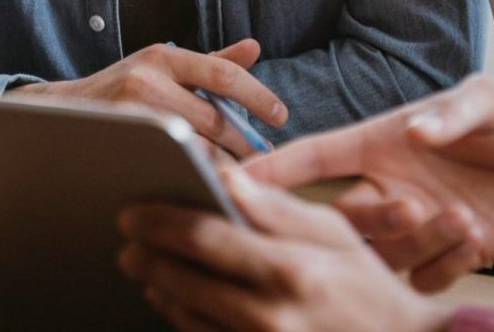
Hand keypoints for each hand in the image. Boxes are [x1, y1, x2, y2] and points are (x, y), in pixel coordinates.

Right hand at [11, 40, 288, 157]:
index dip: (258, 95)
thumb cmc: (121, 88)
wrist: (58, 111)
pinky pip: (168, 163)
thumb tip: (254, 48)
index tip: (281, 116)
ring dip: (223, 165)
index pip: (223, 74)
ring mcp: (130, 113)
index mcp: (164, 56)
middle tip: (265, 161)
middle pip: (214, 119)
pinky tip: (207, 184)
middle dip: (244, 145)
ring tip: (244, 177)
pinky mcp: (118, 141)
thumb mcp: (162, 66)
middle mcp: (147, 78)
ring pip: (194, 148)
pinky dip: (193, 174)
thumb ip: (210, 63)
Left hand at [118, 170, 449, 331]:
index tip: (133, 211)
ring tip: (145, 267)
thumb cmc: (367, 288)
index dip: (160, 222)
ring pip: (186, 318)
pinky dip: (182, 320)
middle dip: (147, 257)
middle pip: (184, 282)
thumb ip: (276, 206)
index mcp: (291, 270)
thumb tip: (225, 176)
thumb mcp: (336, 234)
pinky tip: (175, 301)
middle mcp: (270, 316)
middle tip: (127, 240)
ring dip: (159, 289)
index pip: (206, 238)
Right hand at [245, 75, 493, 290]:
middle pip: (341, 219)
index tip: (231, 179)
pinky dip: (446, 263)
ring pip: (383, 253)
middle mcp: (389, 186)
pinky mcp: (448, 254)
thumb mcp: (488, 99)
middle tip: (408, 206)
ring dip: (416, 241)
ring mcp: (416, 225)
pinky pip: (426, 277)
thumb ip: (452, 114)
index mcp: (382, 142)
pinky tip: (479, 237)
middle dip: (364, 220)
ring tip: (463, 217)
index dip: (274, 168)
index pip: (316, 157)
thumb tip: (417, 131)